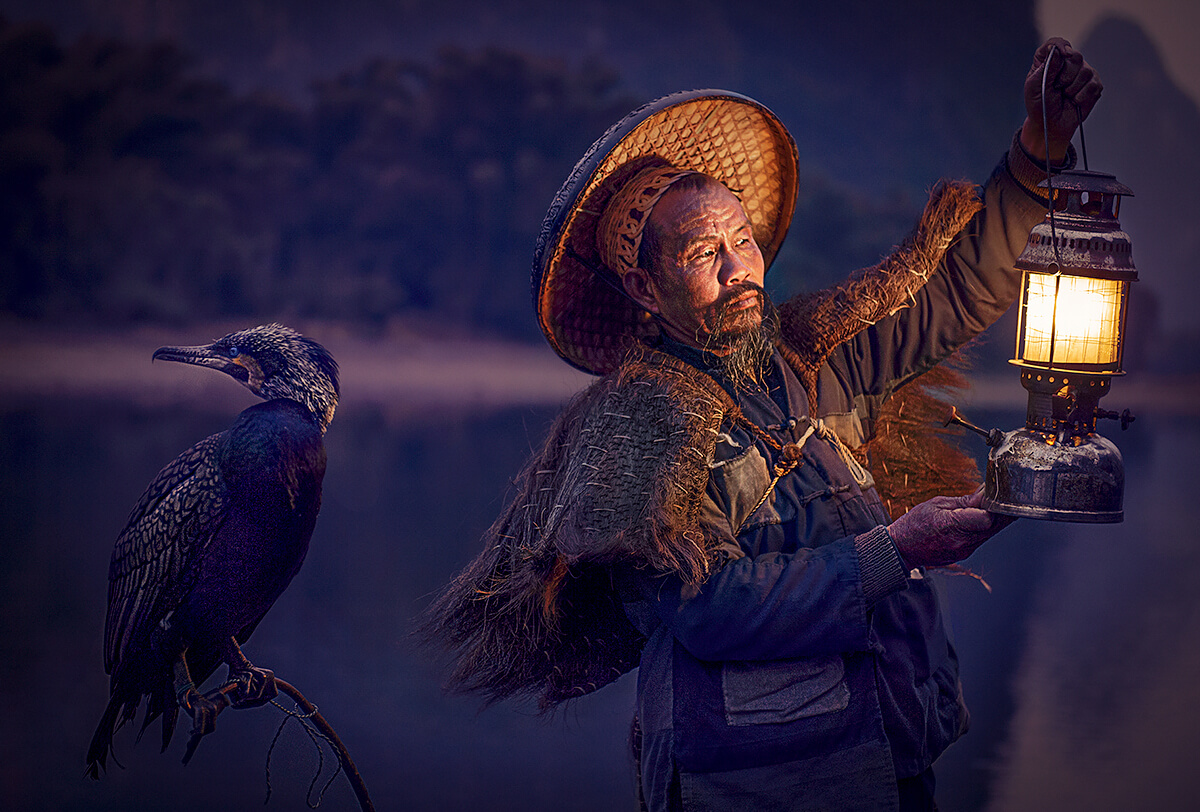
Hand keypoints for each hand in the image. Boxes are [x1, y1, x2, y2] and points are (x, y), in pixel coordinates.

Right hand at [887, 490, 1014, 568]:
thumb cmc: (914, 524)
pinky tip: (974, 520)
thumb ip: (964, 501)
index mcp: (952, 525)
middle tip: (1001, 497)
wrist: (901, 549)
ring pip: (990, 533)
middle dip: (1001, 510)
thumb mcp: (936, 504)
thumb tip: (985, 493)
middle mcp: (962, 542)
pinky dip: (982, 528)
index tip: (995, 494)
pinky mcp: (965, 554)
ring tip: (986, 506)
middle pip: (995, 526)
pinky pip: (981, 539)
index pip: (988, 518)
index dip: (995, 505)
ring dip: (993, 519)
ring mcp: (965, 550)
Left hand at [1021, 37, 1102, 162]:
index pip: (1056, 43)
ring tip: (1065, 96)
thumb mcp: (1034, 88)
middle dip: (1065, 76)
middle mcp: (1068, 63)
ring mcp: (1083, 72)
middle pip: (1075, 56)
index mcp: (1050, 60)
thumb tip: (1057, 52)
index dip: (1060, 45)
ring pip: (1085, 71)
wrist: (1050, 125)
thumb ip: (1044, 69)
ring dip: (1072, 89)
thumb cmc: (1039, 105)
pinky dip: (1081, 97)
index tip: (1063, 54)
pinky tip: (1074, 101)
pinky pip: (1093, 85)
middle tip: (1057, 88)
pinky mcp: (1094, 84)